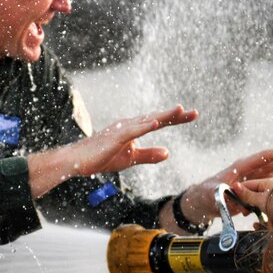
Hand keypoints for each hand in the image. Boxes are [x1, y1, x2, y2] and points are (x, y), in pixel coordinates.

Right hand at [28, 106, 196, 197]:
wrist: (78, 161)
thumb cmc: (102, 157)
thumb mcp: (131, 158)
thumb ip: (149, 155)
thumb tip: (168, 152)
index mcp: (135, 129)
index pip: (159, 122)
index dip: (176, 119)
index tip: (194, 115)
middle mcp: (130, 125)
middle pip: (156, 118)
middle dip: (175, 115)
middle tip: (195, 112)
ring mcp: (122, 129)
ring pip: (146, 120)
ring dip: (163, 116)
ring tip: (179, 111)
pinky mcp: (114, 137)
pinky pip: (132, 130)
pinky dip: (144, 126)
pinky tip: (155, 123)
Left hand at [178, 146, 272, 224]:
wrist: (202, 203)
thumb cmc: (205, 195)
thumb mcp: (212, 194)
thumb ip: (222, 194)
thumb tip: (233, 196)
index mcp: (241, 167)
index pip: (264, 157)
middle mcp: (250, 171)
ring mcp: (253, 180)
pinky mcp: (254, 189)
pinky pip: (271, 186)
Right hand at [229, 178, 272, 226]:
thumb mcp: (262, 199)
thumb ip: (247, 195)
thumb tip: (234, 185)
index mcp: (268, 184)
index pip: (249, 184)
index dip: (239, 191)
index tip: (230, 198)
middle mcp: (272, 192)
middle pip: (253, 196)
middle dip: (245, 203)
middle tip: (242, 210)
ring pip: (258, 207)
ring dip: (252, 212)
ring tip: (247, 215)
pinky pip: (265, 217)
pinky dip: (260, 221)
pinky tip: (257, 225)